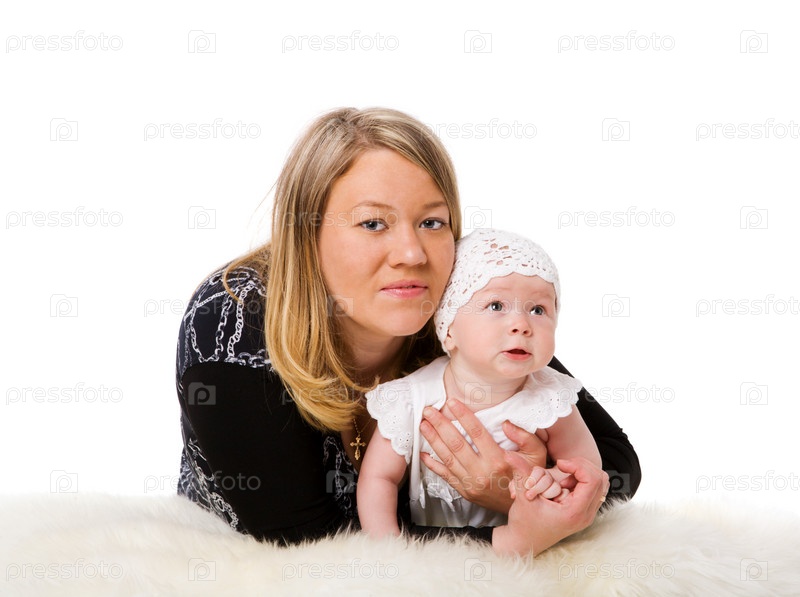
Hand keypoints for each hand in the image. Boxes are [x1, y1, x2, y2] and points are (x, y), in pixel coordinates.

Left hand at [419, 399, 546, 513]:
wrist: (523, 509)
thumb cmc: (528, 478)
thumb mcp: (536, 456)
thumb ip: (525, 437)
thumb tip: (505, 423)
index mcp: (499, 460)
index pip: (476, 432)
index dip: (463, 415)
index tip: (451, 402)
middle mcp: (483, 472)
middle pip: (456, 444)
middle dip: (440, 425)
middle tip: (429, 410)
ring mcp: (472, 483)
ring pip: (448, 458)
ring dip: (433, 440)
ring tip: (423, 425)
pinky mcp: (465, 491)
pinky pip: (446, 476)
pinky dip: (433, 464)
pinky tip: (423, 453)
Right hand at [493, 452, 609, 556]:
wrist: (525, 542)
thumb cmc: (524, 523)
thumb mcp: (523, 497)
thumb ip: (521, 474)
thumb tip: (509, 454)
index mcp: (575, 512)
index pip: (592, 479)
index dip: (577, 465)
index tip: (559, 463)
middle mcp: (586, 515)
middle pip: (601, 478)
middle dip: (582, 466)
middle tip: (562, 468)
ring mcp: (587, 515)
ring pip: (601, 483)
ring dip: (584, 473)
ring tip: (564, 477)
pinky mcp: (584, 513)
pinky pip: (595, 490)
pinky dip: (582, 480)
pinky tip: (564, 484)